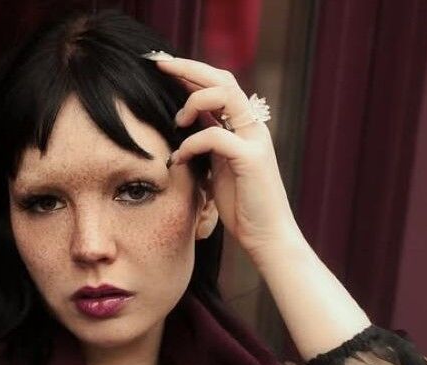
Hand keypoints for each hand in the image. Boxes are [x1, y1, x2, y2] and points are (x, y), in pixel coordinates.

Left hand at [153, 55, 302, 259]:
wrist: (267, 237)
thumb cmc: (242, 207)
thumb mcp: (218, 169)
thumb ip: (207, 145)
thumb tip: (182, 130)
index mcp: (245, 127)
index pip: (220, 85)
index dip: (192, 72)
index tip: (163, 66)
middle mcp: (253, 128)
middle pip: (224, 79)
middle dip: (188, 68)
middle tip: (159, 64)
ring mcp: (255, 141)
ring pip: (226, 96)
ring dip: (193, 102)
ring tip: (176, 122)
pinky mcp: (251, 159)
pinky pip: (215, 136)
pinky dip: (191, 144)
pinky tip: (178, 159)